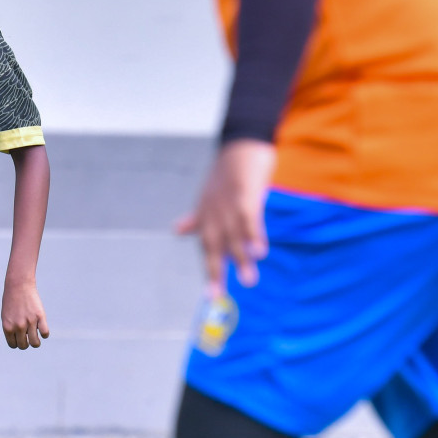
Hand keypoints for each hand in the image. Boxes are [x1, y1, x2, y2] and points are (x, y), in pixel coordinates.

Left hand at [1, 279, 50, 349]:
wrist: (18, 285)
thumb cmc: (11, 301)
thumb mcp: (7, 316)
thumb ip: (11, 329)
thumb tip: (21, 340)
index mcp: (7, 327)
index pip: (14, 345)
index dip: (18, 343)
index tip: (20, 338)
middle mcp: (18, 326)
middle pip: (24, 345)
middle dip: (27, 343)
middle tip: (28, 337)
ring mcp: (29, 322)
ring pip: (35, 343)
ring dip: (36, 342)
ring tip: (36, 336)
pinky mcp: (40, 316)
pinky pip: (45, 333)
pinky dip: (45, 334)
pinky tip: (42, 328)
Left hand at [177, 139, 276, 293]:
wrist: (241, 142)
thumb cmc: (227, 172)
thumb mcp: (209, 196)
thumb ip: (196, 217)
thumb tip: (177, 230)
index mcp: (205, 213)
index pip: (205, 246)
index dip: (209, 270)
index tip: (211, 296)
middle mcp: (213, 210)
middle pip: (213, 245)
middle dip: (216, 271)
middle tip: (218, 296)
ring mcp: (228, 202)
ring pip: (234, 235)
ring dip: (241, 258)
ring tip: (249, 281)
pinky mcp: (245, 192)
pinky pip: (249, 218)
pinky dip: (253, 234)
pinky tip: (260, 252)